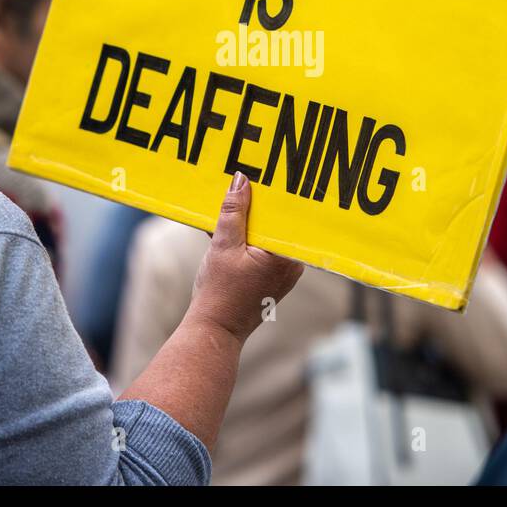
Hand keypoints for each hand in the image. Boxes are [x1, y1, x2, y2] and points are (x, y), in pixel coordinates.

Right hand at [187, 172, 302, 342]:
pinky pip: (263, 249)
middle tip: (246, 184)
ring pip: (267, 236)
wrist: (214, 330)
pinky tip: (230, 228)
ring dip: (250, 222)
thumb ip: (233, 212)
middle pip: (276, 224)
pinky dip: (248, 238)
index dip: (273, 194)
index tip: (265, 176)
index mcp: (286, 256)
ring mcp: (283, 273)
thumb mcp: (223, 246)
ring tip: (234, 204)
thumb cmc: (219, 293)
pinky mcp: (271, 278)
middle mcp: (292, 264)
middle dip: (259, 207)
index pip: (285, 215)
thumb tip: (240, 180)